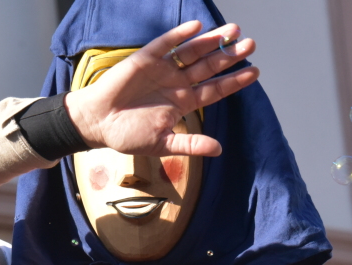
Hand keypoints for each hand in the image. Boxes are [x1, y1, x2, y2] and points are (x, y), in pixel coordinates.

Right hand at [65, 20, 257, 157]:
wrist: (97, 123)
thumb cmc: (127, 135)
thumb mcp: (161, 144)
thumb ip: (190, 145)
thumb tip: (218, 150)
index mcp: (183, 103)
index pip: (214, 90)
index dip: (234, 81)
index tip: (254, 72)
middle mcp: (177, 83)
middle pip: (209, 67)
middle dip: (229, 56)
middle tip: (250, 45)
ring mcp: (162, 69)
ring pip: (193, 52)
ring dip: (211, 41)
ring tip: (233, 31)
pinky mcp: (145, 59)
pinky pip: (165, 44)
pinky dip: (179, 36)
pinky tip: (196, 28)